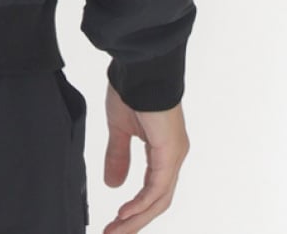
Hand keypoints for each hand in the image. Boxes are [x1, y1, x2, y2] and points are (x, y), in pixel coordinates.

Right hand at [102, 81, 190, 232]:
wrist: (139, 69)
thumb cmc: (131, 89)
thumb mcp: (119, 128)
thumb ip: (118, 156)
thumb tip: (112, 184)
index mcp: (162, 150)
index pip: (152, 190)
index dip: (134, 208)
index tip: (114, 221)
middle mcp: (172, 157)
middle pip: (157, 201)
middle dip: (135, 220)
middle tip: (113, 233)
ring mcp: (174, 155)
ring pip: (159, 199)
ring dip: (137, 217)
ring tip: (116, 230)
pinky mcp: (170, 152)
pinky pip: (158, 187)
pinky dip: (141, 202)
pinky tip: (125, 212)